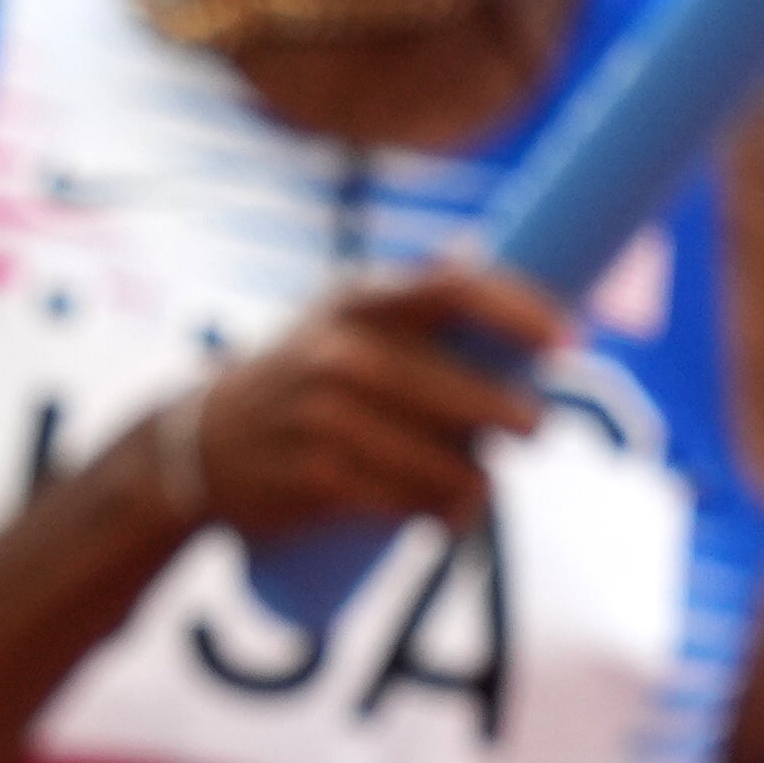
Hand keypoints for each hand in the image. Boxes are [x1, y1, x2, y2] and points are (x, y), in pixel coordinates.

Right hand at [175, 263, 567, 544]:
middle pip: (467, 394)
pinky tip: (447, 515)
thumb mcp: (334, 320)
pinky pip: (413, 501)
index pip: (454, 289)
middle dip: (518, 417)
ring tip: (477, 483)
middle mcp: (339, 353)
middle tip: (534, 430)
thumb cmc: (293, 379)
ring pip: (449, 460)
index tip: (568, 340)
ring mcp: (325, 417)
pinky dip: (443, 513)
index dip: (521, 311)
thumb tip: (479, 247)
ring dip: (478, 479)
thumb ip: (404, 296)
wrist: (195, 446)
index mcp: (354, 303)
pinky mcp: (318, 477)